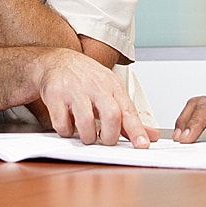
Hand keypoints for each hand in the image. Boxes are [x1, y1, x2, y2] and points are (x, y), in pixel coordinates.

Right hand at [29, 49, 156, 147]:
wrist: (56, 61)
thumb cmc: (86, 78)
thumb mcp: (110, 91)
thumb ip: (128, 116)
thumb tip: (150, 135)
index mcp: (112, 86)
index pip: (129, 110)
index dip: (136, 130)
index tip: (142, 145)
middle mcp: (95, 86)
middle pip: (111, 115)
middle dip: (110, 137)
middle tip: (105, 141)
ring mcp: (74, 90)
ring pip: (86, 122)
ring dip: (88, 137)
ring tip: (87, 135)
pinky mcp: (55, 96)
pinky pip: (62, 124)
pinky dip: (67, 132)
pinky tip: (69, 126)